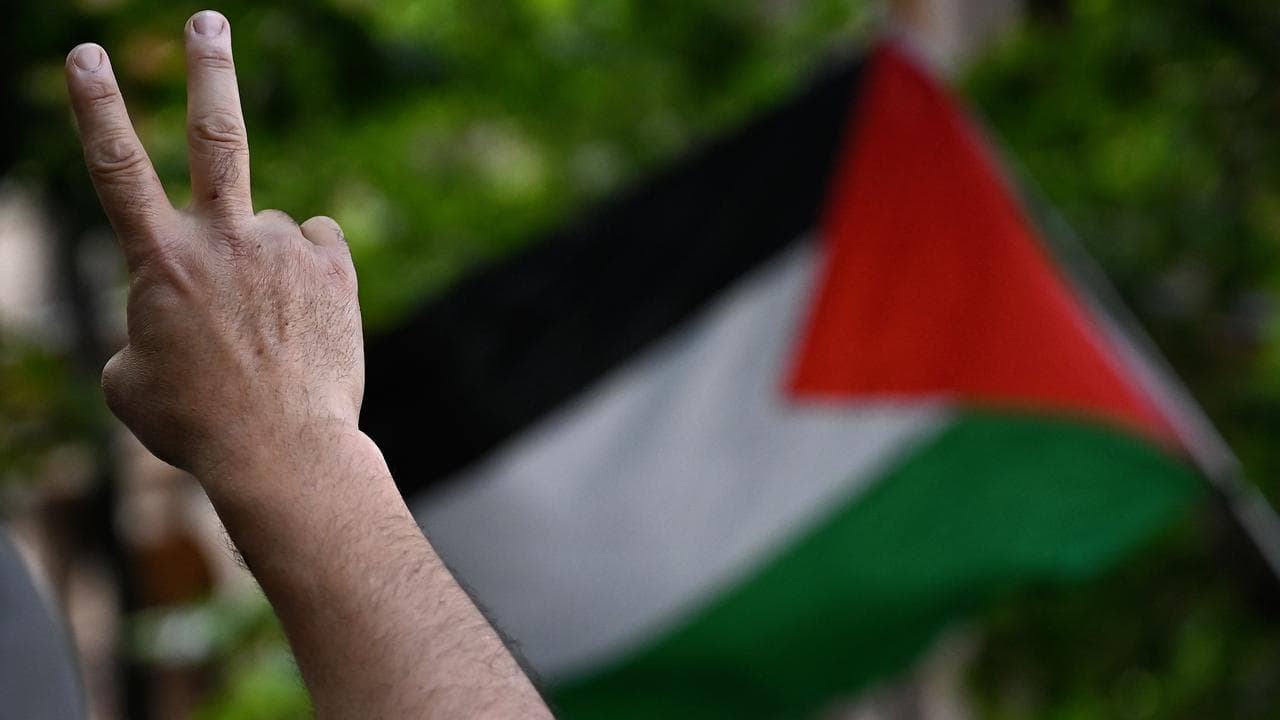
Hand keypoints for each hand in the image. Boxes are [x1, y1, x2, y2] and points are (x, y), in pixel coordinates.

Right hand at [65, 11, 362, 488]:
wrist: (284, 451)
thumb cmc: (198, 424)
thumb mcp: (131, 382)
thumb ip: (141, 329)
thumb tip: (168, 314)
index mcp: (160, 261)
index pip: (116, 168)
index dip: (97, 107)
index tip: (88, 54)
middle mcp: (224, 240)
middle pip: (215, 135)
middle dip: (209, 70)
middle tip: (211, 21)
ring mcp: (284, 248)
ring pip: (268, 230)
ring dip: (264, 269)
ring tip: (272, 330)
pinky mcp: (334, 265)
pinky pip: (314, 246)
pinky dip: (306, 272)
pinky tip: (305, 316)